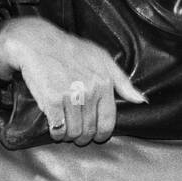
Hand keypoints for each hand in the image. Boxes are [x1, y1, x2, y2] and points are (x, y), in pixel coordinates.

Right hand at [0, 16, 145, 144]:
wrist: (40, 43)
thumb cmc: (72, 50)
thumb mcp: (103, 58)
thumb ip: (123, 82)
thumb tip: (141, 100)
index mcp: (104, 83)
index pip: (108, 121)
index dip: (103, 134)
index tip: (97, 137)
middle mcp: (90, 91)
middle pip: (90, 129)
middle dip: (84, 137)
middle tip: (79, 135)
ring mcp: (71, 97)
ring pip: (74, 132)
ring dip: (70, 136)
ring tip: (67, 132)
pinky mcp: (52, 101)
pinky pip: (58, 129)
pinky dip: (57, 134)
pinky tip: (56, 129)